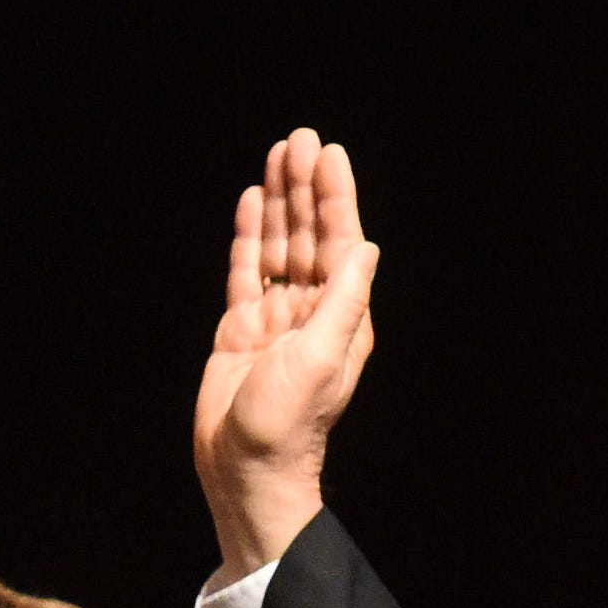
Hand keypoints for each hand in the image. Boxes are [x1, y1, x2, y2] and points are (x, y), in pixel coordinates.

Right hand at [192, 127, 380, 578]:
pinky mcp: (242, 331)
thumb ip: (344, 300)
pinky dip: (250, 238)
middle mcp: (313, 311)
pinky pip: (247, 273)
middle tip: (299, 139)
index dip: (335, 196)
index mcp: (342, 316)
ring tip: (276, 157)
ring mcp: (276, 320)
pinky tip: (252, 204)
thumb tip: (365, 246)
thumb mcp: (323, 357)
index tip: (328, 154)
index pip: (341, 241)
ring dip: (280, 203)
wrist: (245, 468)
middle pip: (310, 234)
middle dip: (305, 187)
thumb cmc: (288, 423)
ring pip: (279, 247)